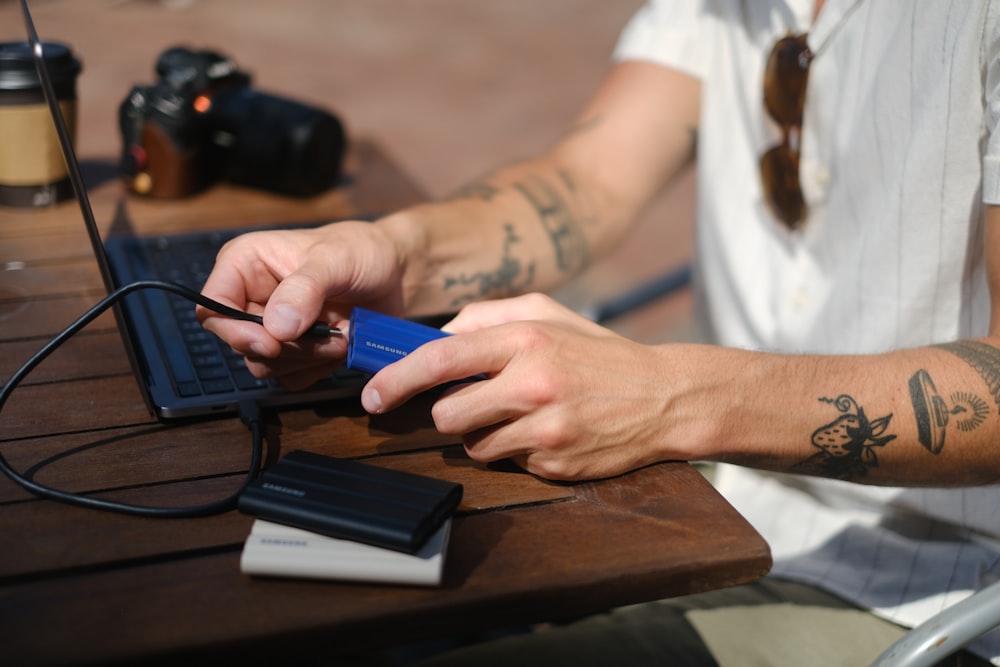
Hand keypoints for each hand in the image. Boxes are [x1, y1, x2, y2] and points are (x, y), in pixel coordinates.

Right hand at [198, 221, 404, 389]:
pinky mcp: (295, 351)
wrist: (396, 272)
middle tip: (328, 335)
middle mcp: (251, 299)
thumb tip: (276, 327)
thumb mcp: (334, 259)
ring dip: (307, 359)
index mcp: (244, 266)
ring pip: (266, 366)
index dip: (234, 332)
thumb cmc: (362, 251)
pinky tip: (340, 345)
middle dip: (287, 348)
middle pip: (241, 344)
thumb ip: (304, 289)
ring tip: (342, 334)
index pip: (212, 309)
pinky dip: (318, 369)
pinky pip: (292, 378)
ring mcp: (273, 328)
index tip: (271, 343)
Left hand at [361, 293, 678, 479]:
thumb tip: (439, 336)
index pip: (441, 359)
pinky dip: (518, 451)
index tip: (373, 393)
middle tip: (475, 401)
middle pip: (448, 414)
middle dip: (452, 412)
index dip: (398, 379)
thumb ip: (488, 316)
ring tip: (523, 415)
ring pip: (475, 445)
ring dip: (486, 434)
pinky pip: (509, 464)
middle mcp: (533, 384)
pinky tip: (549, 432)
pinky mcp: (556, 464)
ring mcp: (545, 429)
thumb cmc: (599, 353)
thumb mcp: (548, 313)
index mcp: (526, 340)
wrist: (662, 397)